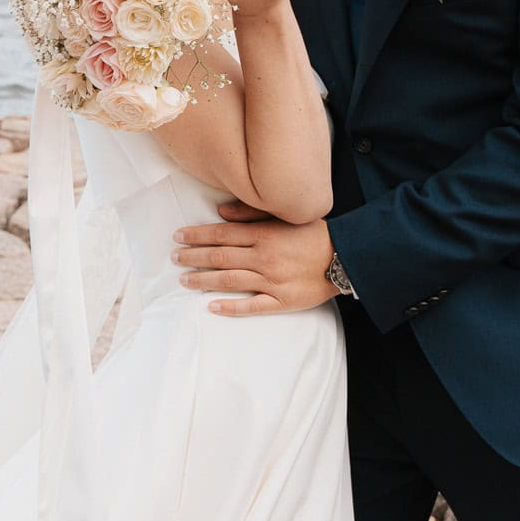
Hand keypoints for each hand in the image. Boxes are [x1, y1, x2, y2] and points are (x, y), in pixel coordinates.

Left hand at [171, 203, 339, 316]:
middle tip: (174, 258)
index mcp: (264, 235)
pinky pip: (252, 307)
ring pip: (230, 281)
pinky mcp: (282, 301)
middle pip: (220, 257)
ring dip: (204, 280)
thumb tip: (220, 213)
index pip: (221, 234)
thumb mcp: (284, 216)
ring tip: (185, 280)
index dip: (197, 235)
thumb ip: (250, 214)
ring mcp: (272, 282)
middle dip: (194, 257)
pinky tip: (212, 306)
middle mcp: (264, 258)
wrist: (346, 258)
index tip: (178, 236)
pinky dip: (231, 307)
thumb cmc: (314, 234)